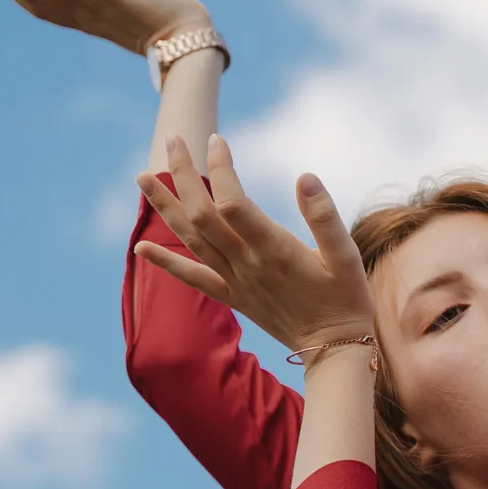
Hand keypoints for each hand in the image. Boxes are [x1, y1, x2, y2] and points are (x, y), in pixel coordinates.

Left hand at [134, 134, 375, 354]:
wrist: (333, 349)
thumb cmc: (346, 299)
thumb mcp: (347, 256)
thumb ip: (325, 217)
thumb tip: (305, 177)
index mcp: (274, 250)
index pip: (234, 203)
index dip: (221, 169)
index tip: (218, 140)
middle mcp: (246, 264)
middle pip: (202, 214)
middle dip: (183, 175)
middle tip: (172, 139)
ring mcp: (235, 282)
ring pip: (190, 240)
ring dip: (165, 207)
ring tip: (142, 178)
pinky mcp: (232, 296)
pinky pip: (192, 278)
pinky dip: (164, 262)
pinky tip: (140, 248)